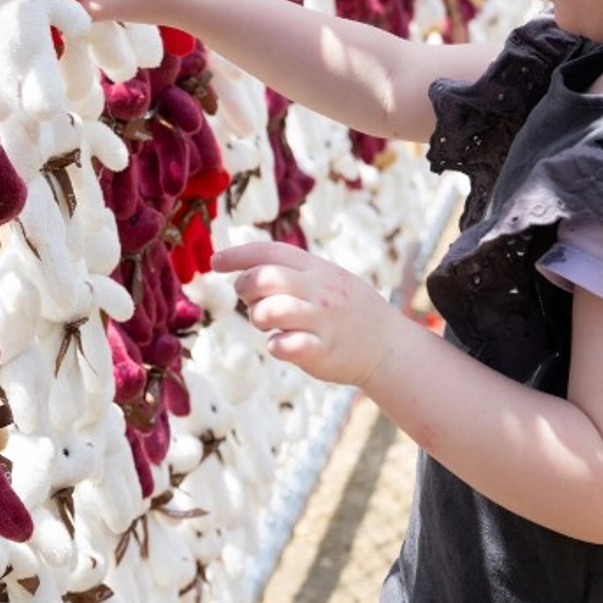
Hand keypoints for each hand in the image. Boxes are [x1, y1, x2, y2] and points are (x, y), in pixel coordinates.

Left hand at [214, 241, 398, 387]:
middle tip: (246, 298)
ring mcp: (322, 321)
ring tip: (267, 324)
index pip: (271, 252)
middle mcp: (319, 290)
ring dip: (258, 317)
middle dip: (245, 287)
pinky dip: (275, 345)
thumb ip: (289, 273)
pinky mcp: (323, 350)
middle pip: (267, 278)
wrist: (387, 346)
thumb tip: (242, 271)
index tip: (215, 262)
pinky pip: (288, 345)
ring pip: (272, 310)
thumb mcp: (324, 279)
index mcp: (316, 268)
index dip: (239, 255)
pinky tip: (280, 344)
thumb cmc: (343, 309)